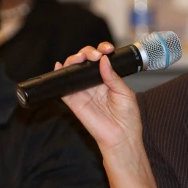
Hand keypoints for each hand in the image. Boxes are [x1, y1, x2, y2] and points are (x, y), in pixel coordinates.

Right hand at [60, 43, 162, 187]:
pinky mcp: (74, 101)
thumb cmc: (127, 118)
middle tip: (94, 56)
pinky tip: (60, 66)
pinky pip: (63, 87)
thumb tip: (103, 60)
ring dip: (74, 59)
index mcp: (108, 79)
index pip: (100, 59)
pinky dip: (59, 75)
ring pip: (74, 70)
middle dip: (87, 52)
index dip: (101, 50)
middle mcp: (94, 83)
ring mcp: (83, 91)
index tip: (107, 49)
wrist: (121, 138)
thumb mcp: (125, 93)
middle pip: (85, 61)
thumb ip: (113, 76)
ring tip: (80, 58)